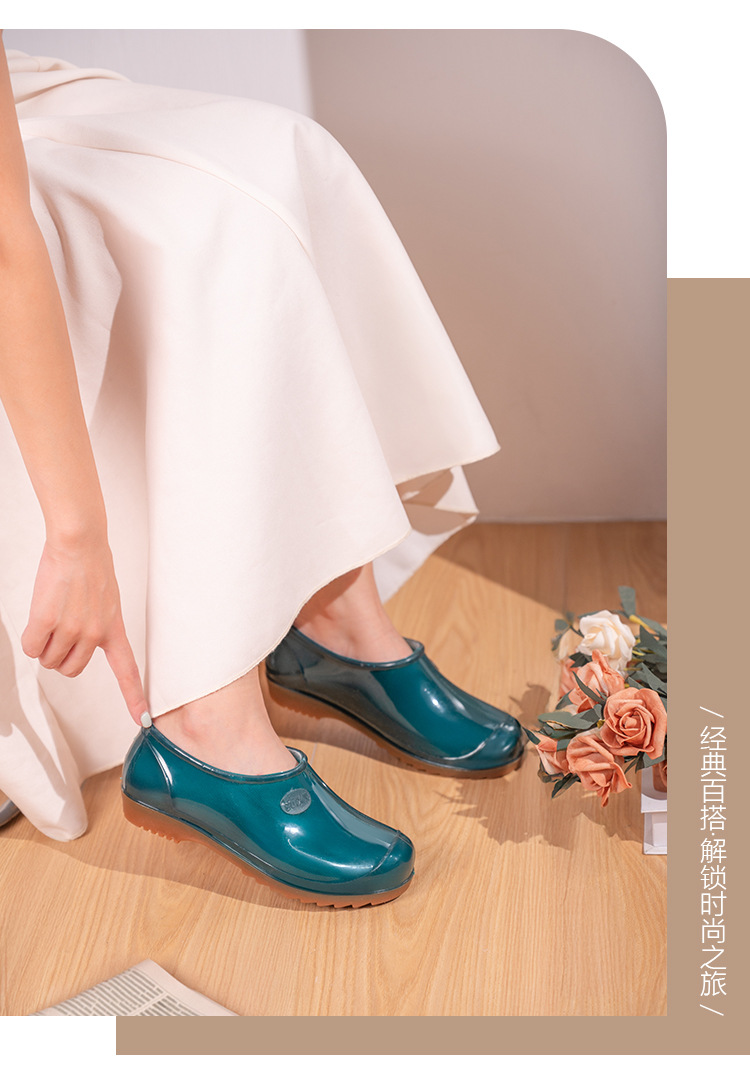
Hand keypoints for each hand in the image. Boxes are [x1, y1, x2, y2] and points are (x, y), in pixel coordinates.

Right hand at [21, 533, 148, 724]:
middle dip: (60, 656)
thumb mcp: (108, 602)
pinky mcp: (47, 621)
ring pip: (48, 660)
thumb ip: (98, 628)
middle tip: (61, 630)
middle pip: (70, 669)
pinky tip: (39, 617)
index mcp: (114, 630)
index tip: (143, 719)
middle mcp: (94, 635)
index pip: (128, 671)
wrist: (79, 545)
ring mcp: (71, 629)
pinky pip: (32, 648)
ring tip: (53, 616)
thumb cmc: (91, 569)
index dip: (135, 698)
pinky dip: (31, 638)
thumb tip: (78, 647)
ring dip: (45, 645)